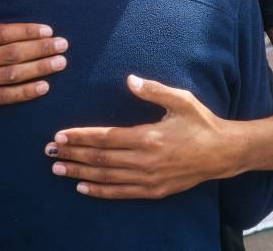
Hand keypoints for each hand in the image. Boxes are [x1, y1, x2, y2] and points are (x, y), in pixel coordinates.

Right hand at [0, 0, 68, 139]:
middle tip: (63, 45)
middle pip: (10, 54)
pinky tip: (45, 86)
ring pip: (11, 75)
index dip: (26, 31)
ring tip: (60, 63)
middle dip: (40, 49)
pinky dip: (25, 92)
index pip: (0, 33)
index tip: (48, 30)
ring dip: (39, 69)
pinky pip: (4, 96)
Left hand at [45, 75, 240, 198]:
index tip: (60, 135)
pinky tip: (83, 188)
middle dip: (73, 155)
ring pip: (107, 177)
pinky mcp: (154, 191)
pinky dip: (100, 191)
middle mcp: (145, 161)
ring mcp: (149, 179)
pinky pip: (121, 192)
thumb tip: (129, 79)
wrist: (222, 153)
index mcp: (149, 137)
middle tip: (50, 152)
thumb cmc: (201, 122)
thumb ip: (154, 90)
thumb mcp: (181, 100)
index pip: (106, 138)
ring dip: (80, 173)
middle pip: (100, 159)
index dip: (81, 137)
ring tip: (58, 169)